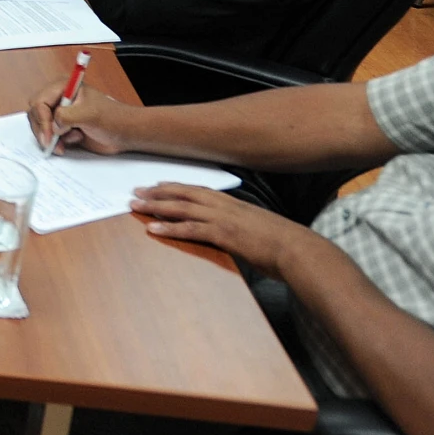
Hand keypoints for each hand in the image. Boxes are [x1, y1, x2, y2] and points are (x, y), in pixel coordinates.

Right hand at [27, 82, 137, 154]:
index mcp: (63, 87)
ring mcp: (59, 113)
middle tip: (51, 143)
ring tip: (69, 141)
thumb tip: (54, 126)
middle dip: (43, 129)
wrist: (124, 133)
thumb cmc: (112, 118)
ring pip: (40, 126)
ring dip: (51, 138)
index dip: (42, 120)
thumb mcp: (90, 114)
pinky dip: (56, 142)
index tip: (49, 136)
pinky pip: (48, 136)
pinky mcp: (62, 127)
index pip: (39, 102)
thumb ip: (68, 116)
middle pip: (35, 114)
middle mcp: (58, 98)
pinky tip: (72, 142)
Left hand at [131, 184, 318, 276]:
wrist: (297, 250)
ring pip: (182, 208)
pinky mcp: (224, 235)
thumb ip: (240, 224)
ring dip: (156, 206)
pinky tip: (153, 229)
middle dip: (158, 192)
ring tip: (136, 206)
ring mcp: (223, 219)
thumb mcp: (257, 227)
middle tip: (136, 192)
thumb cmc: (282, 242)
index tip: (156, 185)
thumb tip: (230, 230)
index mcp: (232, 202)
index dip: (175, 187)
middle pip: (184, 194)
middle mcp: (225, 206)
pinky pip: (191, 229)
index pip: (197, 189)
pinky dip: (170, 228)